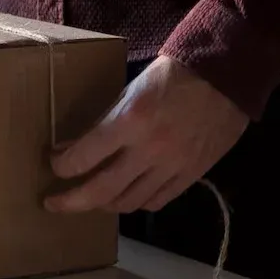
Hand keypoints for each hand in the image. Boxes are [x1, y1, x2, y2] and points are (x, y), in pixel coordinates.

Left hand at [46, 56, 248, 214]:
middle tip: (53, 203)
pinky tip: (127, 196)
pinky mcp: (192, 175)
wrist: (226, 75)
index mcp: (131, 120)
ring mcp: (173, 166)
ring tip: (92, 199)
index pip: (83, 157)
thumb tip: (73, 147)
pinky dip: (137, 203)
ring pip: (128, 202)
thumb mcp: (132, 89)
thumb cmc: (173, 74)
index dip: (62, 166)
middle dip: (70, 201)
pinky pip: (157, 201)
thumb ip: (105, 122)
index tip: (54, 165)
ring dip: (103, 204)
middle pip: (100, 191)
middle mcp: (150, 149)